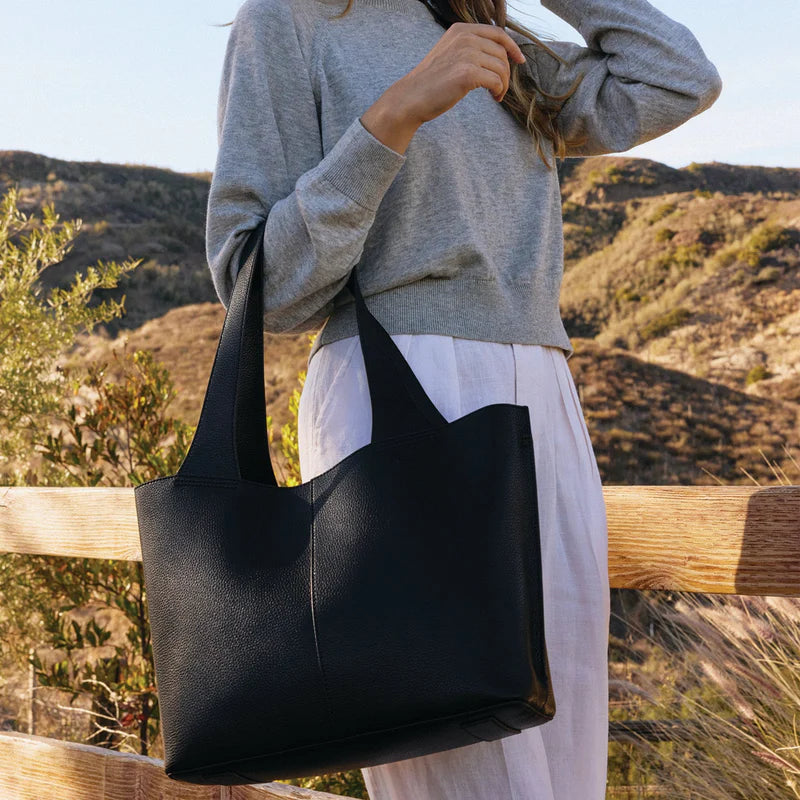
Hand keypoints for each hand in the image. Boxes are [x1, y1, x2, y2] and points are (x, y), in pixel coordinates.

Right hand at [392, 22, 526, 123]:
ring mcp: (466, 54)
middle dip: (506, 72)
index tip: (519, 61)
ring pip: (501, 68)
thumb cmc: (431, 81)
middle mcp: (464, 37)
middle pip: (502, 52)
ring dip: (503, 84)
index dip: (512, 47)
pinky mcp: (467, 73)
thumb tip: (499, 54)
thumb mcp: (450, 54)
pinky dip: (499, 91)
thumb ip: (470, 48)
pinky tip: (493, 97)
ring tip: (496, 95)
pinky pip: (496, 81)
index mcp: (461, 30)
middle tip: (499, 88)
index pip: (498, 33)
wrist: (412, 97)